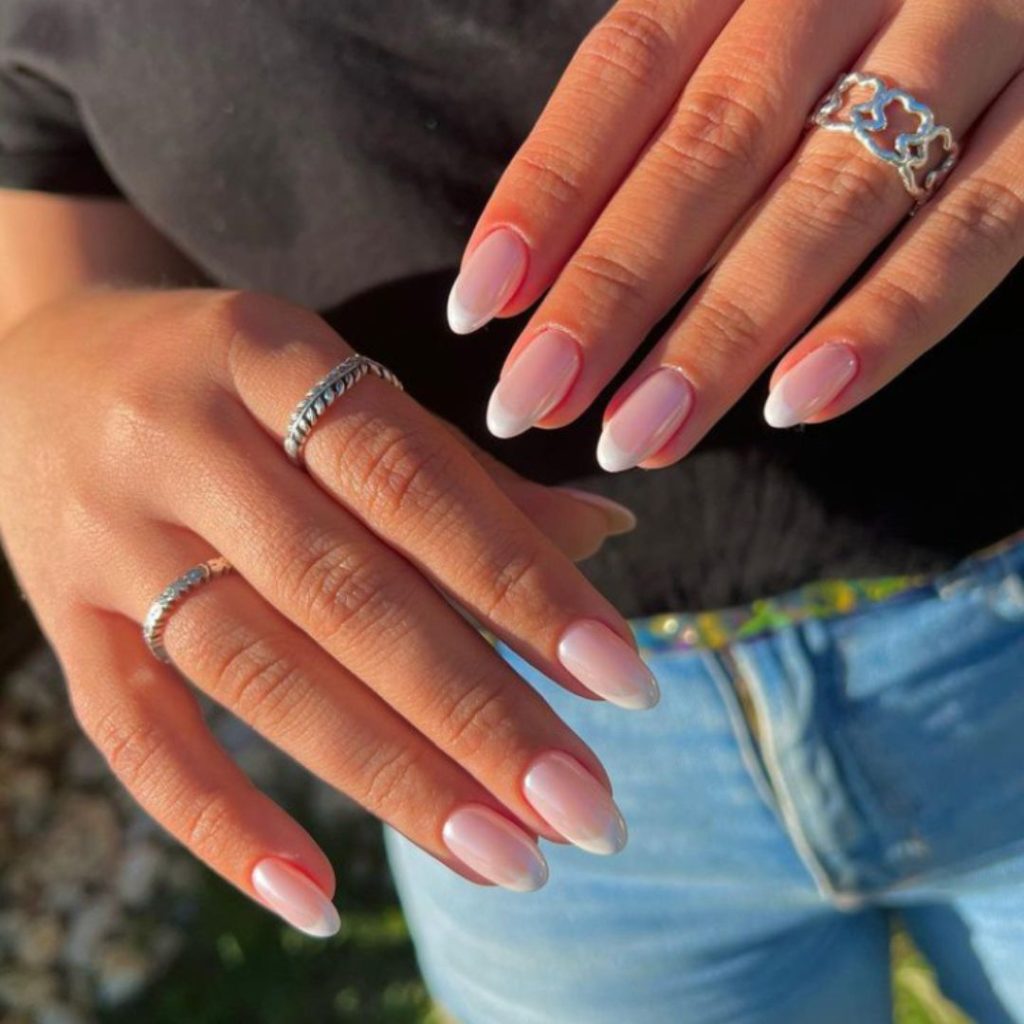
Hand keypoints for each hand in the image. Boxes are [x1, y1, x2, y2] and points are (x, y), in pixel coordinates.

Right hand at [0, 288, 649, 933]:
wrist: (35, 359)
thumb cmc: (227, 378)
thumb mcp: (332, 384)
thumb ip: (459, 470)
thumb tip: (604, 535)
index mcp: (271, 356)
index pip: (416, 482)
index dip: (524, 583)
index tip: (622, 679)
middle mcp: (185, 442)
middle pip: (348, 593)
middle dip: (479, 711)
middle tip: (586, 809)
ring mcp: (110, 538)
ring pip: (262, 672)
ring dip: (393, 777)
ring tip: (508, 856)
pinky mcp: (62, 618)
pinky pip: (133, 735)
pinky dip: (220, 824)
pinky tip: (315, 900)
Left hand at [449, 0, 1023, 468]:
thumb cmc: (874, 5)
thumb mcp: (767, 12)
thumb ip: (683, 98)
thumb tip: (557, 262)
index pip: (628, 68)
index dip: (547, 191)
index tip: (476, 308)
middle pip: (711, 145)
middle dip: (611, 289)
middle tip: (530, 402)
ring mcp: (980, 31)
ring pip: (830, 198)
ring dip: (723, 333)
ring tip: (636, 437)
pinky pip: (983, 225)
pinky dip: (890, 321)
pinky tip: (796, 404)